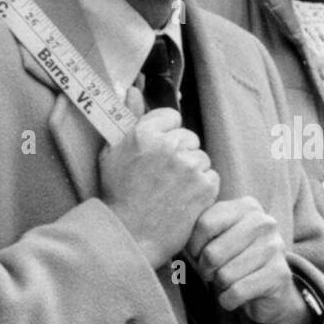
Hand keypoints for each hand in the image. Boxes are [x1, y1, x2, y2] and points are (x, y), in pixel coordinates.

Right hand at [100, 88, 219, 268]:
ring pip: (201, 158)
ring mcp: (189, 166)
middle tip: (164, 175)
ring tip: (173, 190)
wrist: (130, 235)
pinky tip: (184, 199)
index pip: (171, 117)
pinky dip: (202, 188)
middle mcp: (168, 145)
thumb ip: (127, 117)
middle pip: (188, 138)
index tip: (159, 150)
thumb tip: (132, 89)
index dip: (165, 134)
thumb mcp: (112, 152)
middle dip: (179, 153)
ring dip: (191, 171)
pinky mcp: (204, 187)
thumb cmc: (117, 195)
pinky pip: (211, 177)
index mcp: (144, 133)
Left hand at [188, 197, 310, 323]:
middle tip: (213, 272)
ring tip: (228, 280)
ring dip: (219, 285)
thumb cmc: (235, 256)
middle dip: (206, 269)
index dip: (193, 246)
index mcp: (246, 206)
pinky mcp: (280, 275)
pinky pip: (237, 292)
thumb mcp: (219, 235)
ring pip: (224, 276)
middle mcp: (264, 222)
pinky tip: (236, 295)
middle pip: (212, 253)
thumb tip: (171, 234)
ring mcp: (275, 248)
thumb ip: (199, 227)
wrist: (271, 287)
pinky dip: (228, 300)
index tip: (197, 254)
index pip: (204, 224)